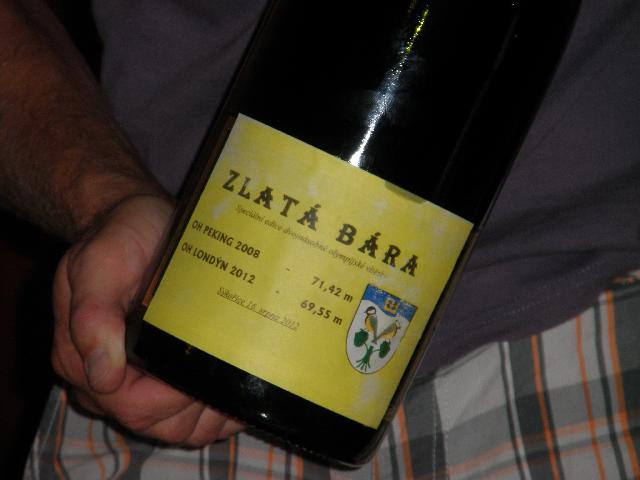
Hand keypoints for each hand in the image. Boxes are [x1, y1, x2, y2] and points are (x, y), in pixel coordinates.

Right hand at [51, 194, 242, 445]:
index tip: (204, 373)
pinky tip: (237, 393)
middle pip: (158, 423)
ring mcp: (134, 376)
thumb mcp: (100, 263)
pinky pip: (185, 412)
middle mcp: (106, 376)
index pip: (132, 405)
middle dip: (198, 408)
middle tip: (232, 377)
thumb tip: (103, 374)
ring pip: (175, 425)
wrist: (136, 218)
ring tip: (239, 386)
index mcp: (83, 356)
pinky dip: (213, 412)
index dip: (172, 400)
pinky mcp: (157, 370)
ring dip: (211, 415)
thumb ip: (92, 315)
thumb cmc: (119, 236)